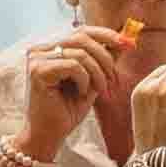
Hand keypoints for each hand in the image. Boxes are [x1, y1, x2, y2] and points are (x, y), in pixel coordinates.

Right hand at [16, 25, 126, 158]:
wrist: (48, 135)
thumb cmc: (67, 109)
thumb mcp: (92, 80)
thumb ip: (103, 59)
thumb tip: (125, 40)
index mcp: (50, 48)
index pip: (81, 31)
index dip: (107, 35)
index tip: (129, 44)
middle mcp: (40, 50)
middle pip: (82, 37)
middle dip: (105, 57)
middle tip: (113, 79)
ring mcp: (36, 59)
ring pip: (80, 53)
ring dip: (97, 73)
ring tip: (98, 91)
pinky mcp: (37, 71)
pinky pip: (73, 65)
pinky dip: (85, 80)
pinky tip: (81, 93)